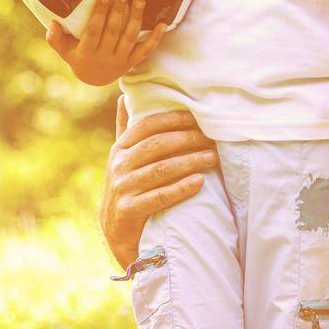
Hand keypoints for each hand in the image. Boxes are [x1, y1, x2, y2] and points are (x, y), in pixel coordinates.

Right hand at [47, 0, 167, 86]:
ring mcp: (120, 61)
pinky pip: (145, 51)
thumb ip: (56, 38)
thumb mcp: (64, 51)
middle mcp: (104, 57)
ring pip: (129, 39)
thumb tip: (52, 23)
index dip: (99, 14)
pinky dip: (155, 39)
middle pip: (113, 32)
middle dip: (119, 12)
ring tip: (140, 1)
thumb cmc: (77, 57)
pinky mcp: (132, 63)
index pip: (93, 31)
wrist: (93, 80)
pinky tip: (162, 25)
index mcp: (86, 53)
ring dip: (136, 20)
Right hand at [99, 100, 216, 269]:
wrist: (116, 232)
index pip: (147, 125)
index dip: (173, 119)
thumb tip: (124, 96)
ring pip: (160, 169)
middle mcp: (118, 165)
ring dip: (189, 162)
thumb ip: (126, 129)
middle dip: (187, 139)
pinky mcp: (128, 210)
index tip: (199, 118)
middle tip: (212, 138)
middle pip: (156, 145)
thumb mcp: (123, 158)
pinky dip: (180, 188)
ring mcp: (122, 188)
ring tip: (212, 158)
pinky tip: (200, 182)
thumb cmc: (128, 187)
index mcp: (120, 148)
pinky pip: (159, 196)